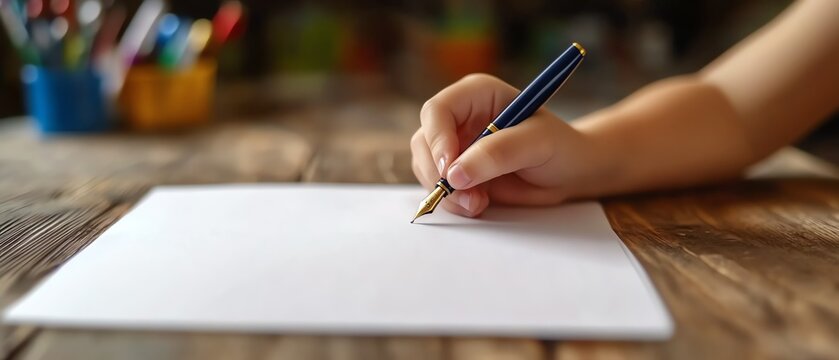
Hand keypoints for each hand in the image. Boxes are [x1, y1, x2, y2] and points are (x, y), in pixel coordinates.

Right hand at [411, 74, 597, 216]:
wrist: (569, 172)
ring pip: (426, 167)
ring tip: (479, 203)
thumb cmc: (560, 147)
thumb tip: (456, 173)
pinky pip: (438, 187)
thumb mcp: (537, 144)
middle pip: (424, 141)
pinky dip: (452, 201)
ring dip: (446, 191)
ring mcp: (455, 145)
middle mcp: (460, 117)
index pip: (438, 110)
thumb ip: (499, 152)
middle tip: (464, 196)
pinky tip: (478, 204)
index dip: (437, 139)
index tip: (449, 168)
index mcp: (476, 95)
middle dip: (438, 172)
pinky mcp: (458, 172)